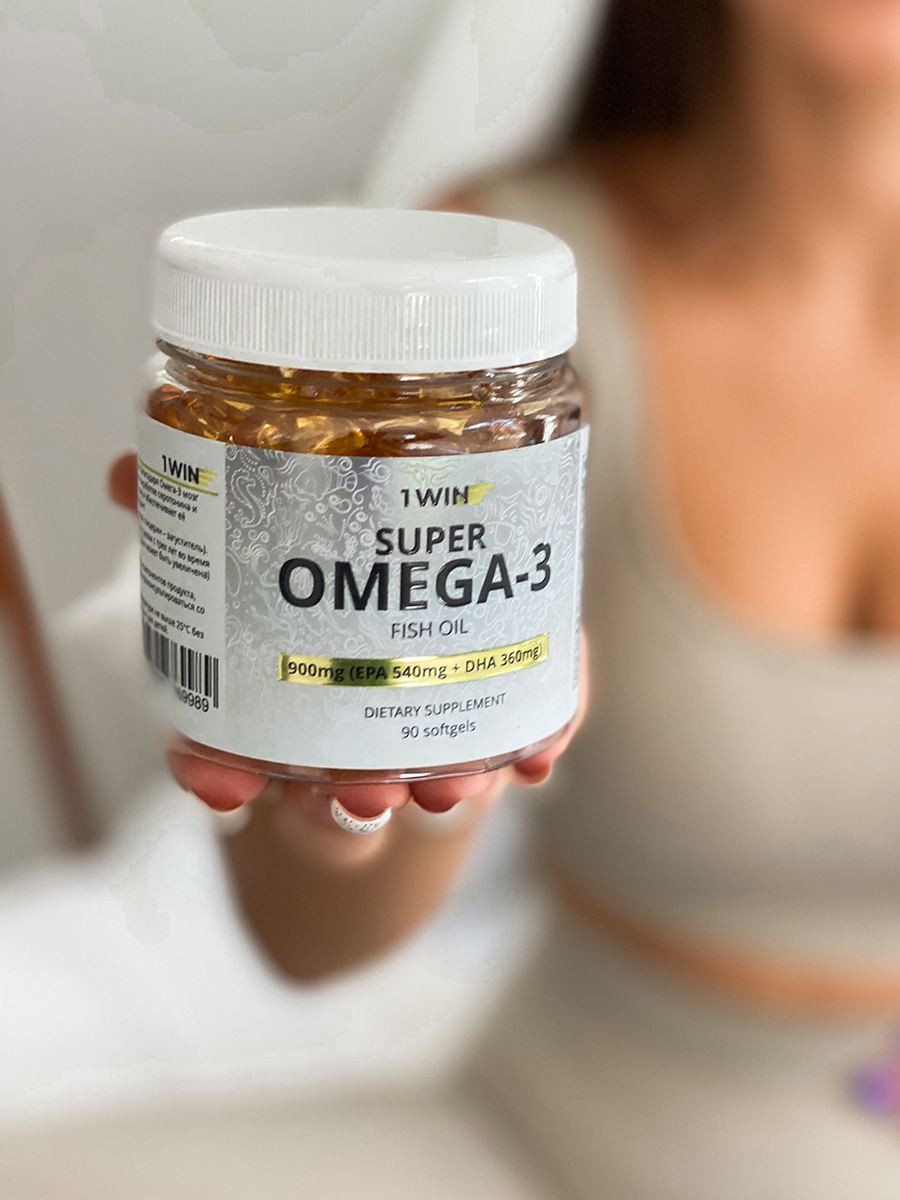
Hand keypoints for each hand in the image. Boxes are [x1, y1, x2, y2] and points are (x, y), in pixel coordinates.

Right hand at [111, 451, 582, 859]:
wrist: (394, 568)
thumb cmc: (317, 571)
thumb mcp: (245, 533)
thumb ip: (193, 511)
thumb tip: (125, 476)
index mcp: (282, 702)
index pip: (237, 757)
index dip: (221, 774)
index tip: (218, 783)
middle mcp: (349, 731)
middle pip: (342, 789)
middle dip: (349, 801)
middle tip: (364, 794)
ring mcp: (423, 721)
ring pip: (428, 772)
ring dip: (440, 785)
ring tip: (450, 784)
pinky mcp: (494, 694)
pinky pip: (519, 731)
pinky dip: (533, 742)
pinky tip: (537, 757)